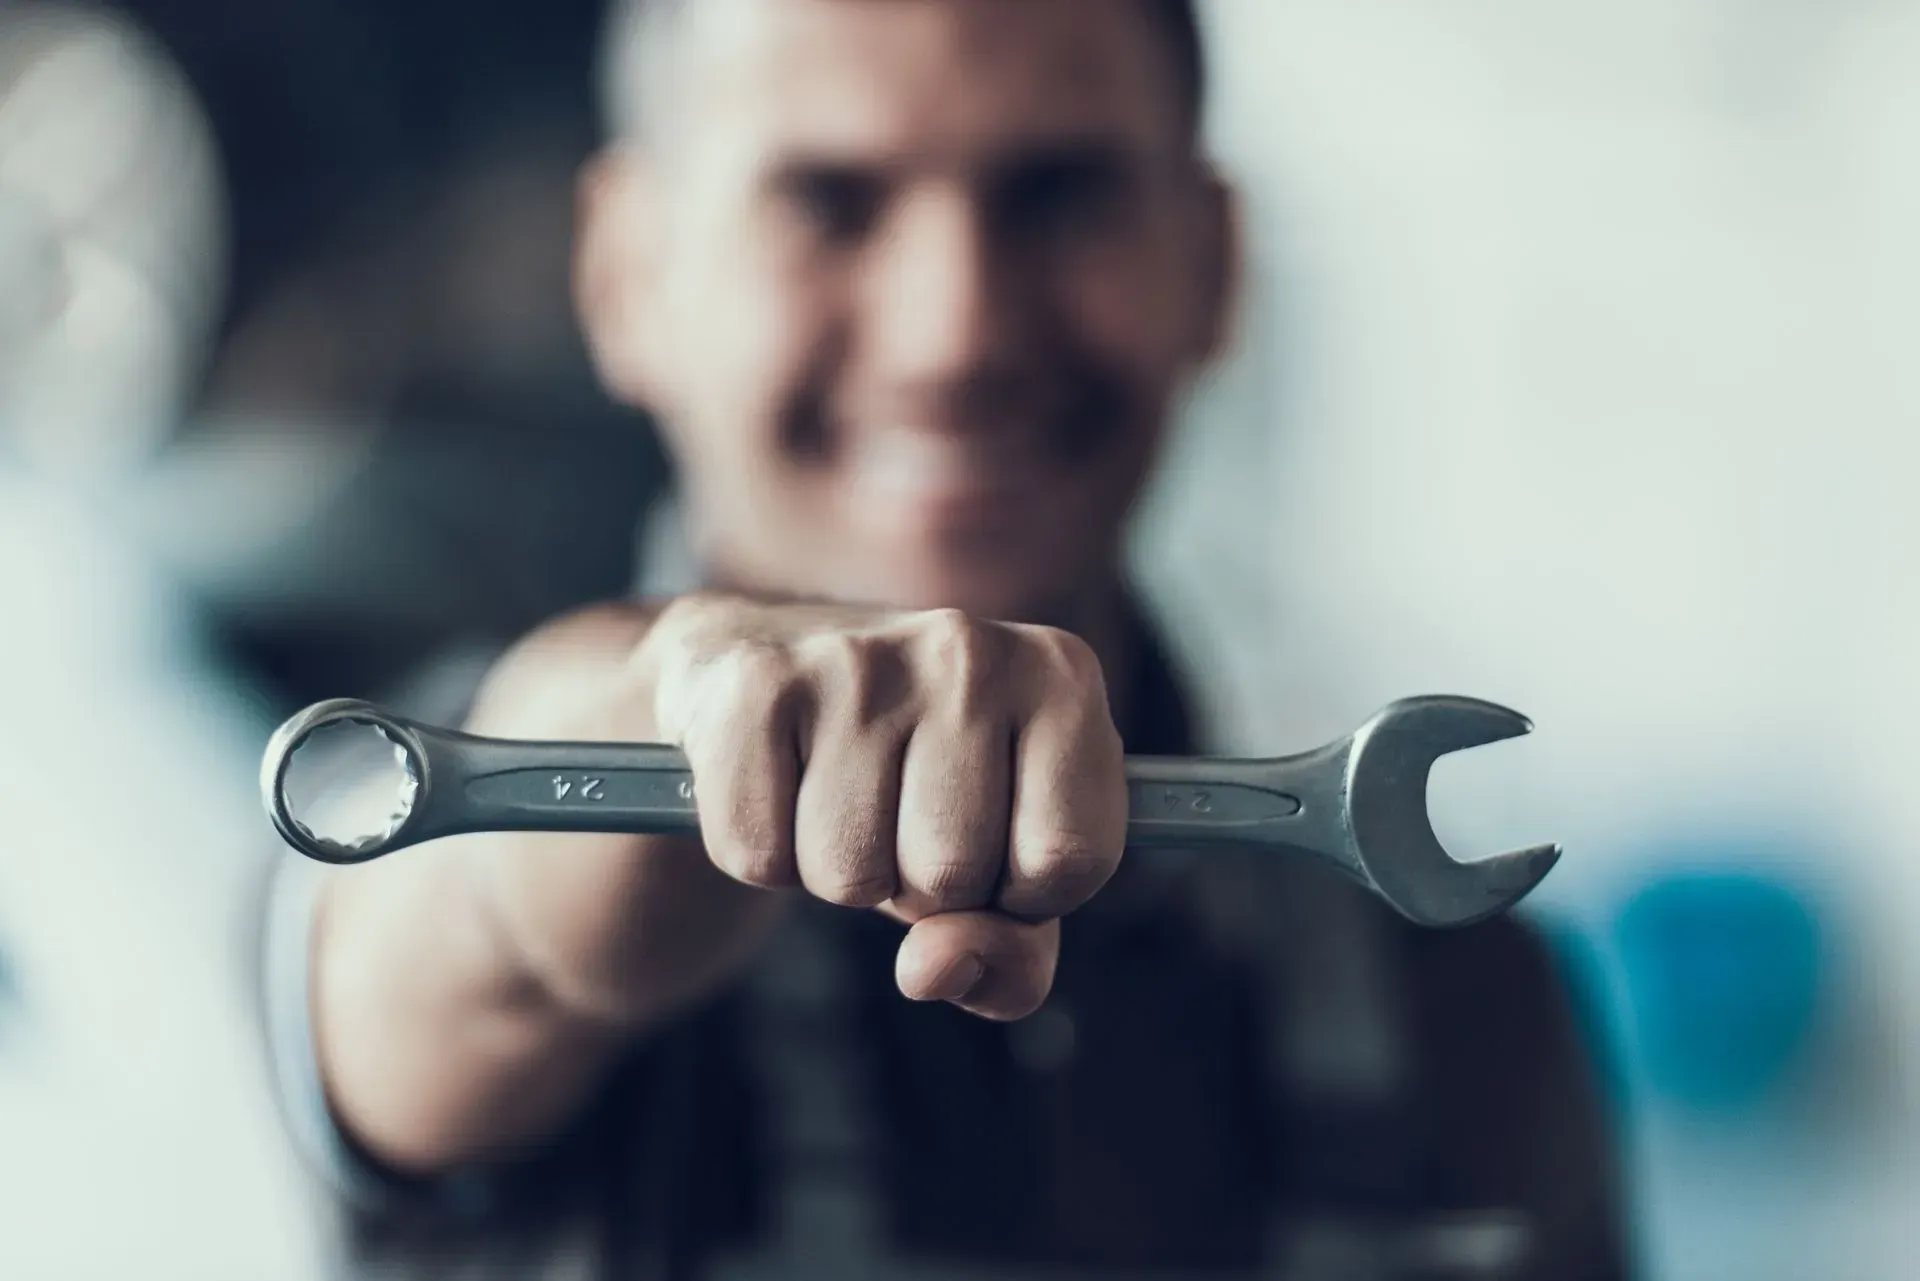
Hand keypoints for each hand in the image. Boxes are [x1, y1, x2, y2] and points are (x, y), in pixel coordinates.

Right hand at [638, 594, 1128, 1018]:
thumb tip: (928, 968)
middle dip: (919, 887)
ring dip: (839, 872)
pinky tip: (780, 781)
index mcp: (1062, 678)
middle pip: (953, 872)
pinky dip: (764, 851)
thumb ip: (1011, 956)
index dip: (1024, 894)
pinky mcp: (757, 681)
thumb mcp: (1002, 871)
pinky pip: (760, 855)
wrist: (766, 666)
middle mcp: (969, 650)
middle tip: (900, 818)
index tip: (999, 847)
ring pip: (851, 874)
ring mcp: (858, 657)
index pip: (1071, 858)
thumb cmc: (912, 784)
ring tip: (841, 798)